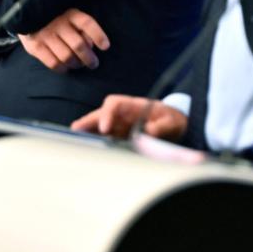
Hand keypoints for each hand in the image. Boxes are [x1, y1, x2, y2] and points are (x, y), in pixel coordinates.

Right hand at [18, 8, 109, 71]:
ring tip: (79, 65)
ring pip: (67, 56)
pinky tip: (65, 68)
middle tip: (93, 64)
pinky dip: (62, 69)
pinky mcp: (35, 46)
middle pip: (78, 45)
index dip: (98, 35)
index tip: (106, 46)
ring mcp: (46, 35)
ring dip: (76, 65)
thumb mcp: (68, 14)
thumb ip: (79, 26)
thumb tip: (92, 45)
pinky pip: (53, 63)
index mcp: (70, 13)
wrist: (25, 15)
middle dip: (89, 58)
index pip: (87, 23)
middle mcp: (58, 23)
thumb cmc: (54, 17)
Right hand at [71, 94, 187, 141]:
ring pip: (99, 124)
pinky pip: (105, 136)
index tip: (104, 128)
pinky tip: (86, 148)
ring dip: (87, 131)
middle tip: (76, 131)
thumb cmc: (173, 120)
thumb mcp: (172, 123)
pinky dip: (95, 140)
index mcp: (134, 106)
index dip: (106, 114)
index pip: (115, 103)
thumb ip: (162, 127)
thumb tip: (149, 132)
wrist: (177, 124)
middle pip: (101, 113)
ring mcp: (120, 124)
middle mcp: (124, 113)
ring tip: (75, 140)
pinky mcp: (120, 135)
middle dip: (88, 121)